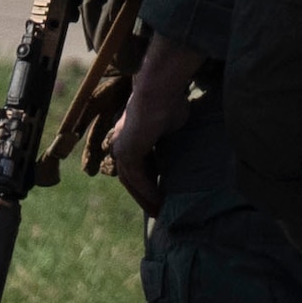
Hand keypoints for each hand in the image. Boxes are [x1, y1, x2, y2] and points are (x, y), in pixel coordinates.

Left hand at [109, 33, 206, 212]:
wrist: (160, 90)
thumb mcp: (172, 125)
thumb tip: (179, 145)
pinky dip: (148, 191)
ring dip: (146, 198)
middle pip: (132, 178)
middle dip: (145, 195)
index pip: (138, 165)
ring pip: (133, 182)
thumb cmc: (170, 101)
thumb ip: (170, 139)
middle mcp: (122, 144)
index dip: (149, 181)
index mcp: (131, 136)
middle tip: (159, 211)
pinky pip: (138, 179)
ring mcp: (122, 148)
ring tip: (160, 212)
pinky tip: (160, 202)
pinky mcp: (127, 153)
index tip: (162, 194)